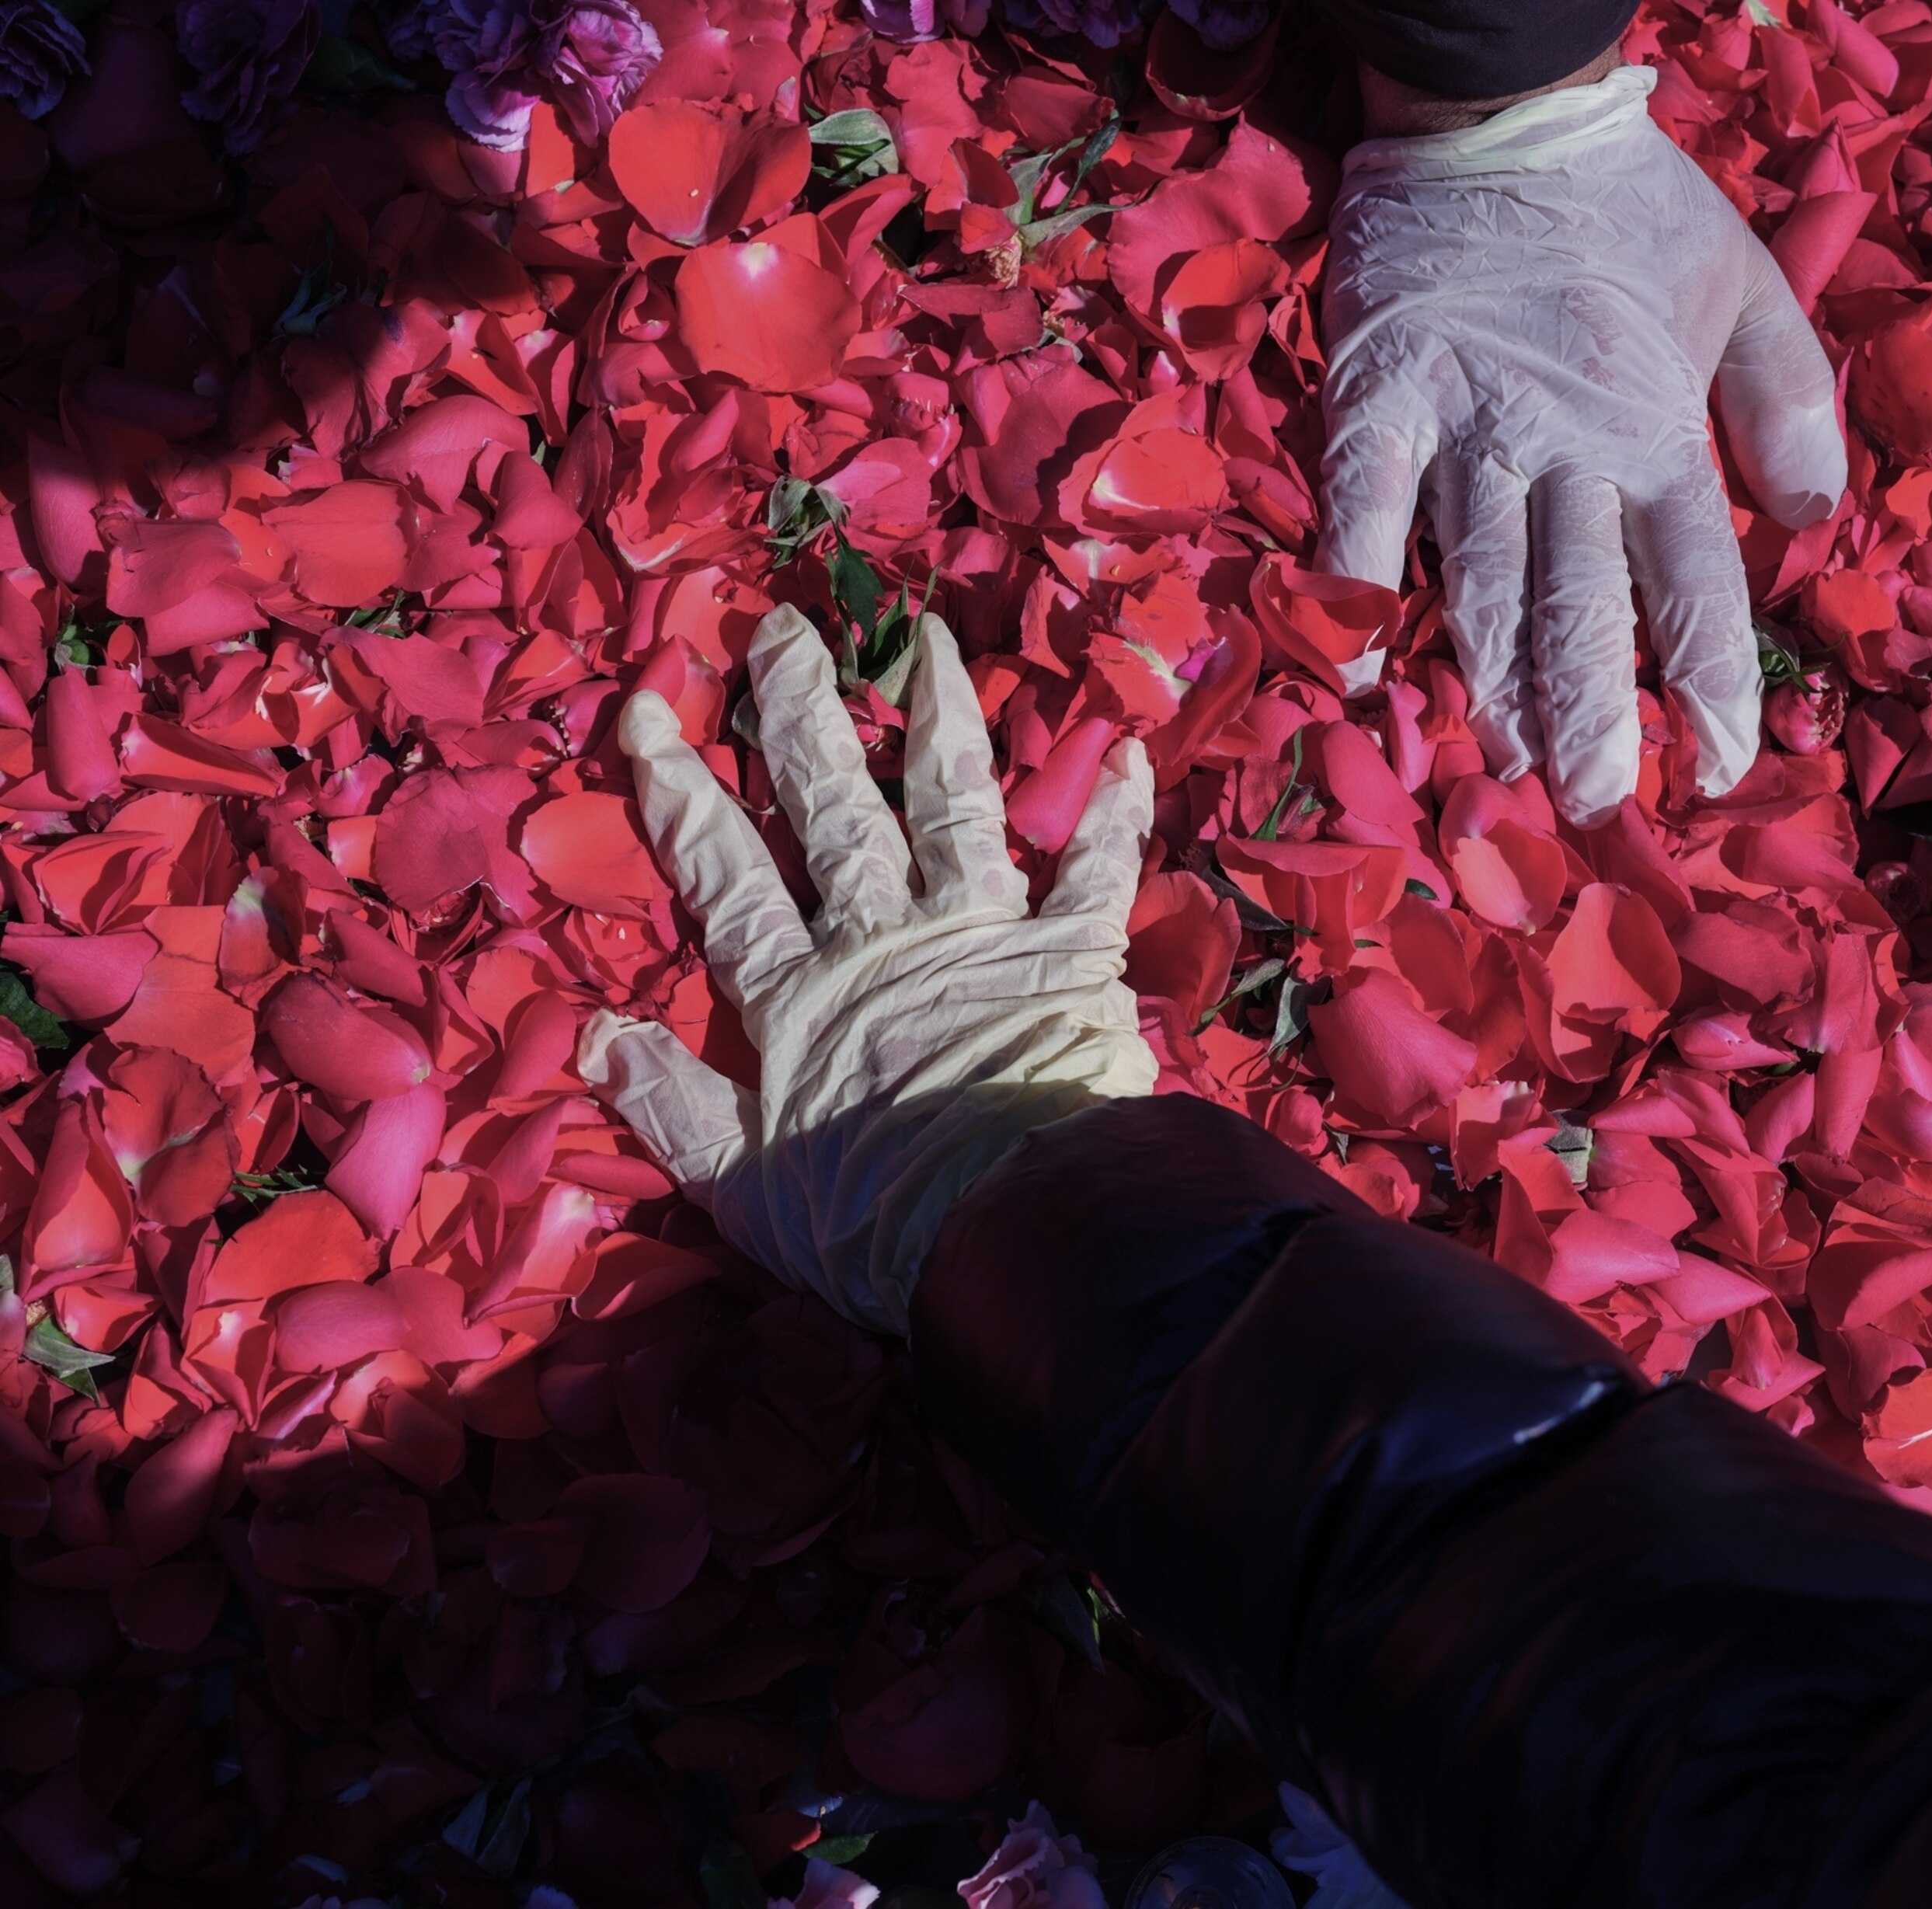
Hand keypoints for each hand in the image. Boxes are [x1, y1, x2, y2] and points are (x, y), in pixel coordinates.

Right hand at [579, 606, 1156, 1335]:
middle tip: (780, 630)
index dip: (681, 792)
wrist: (1015, 1235)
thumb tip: (590, 1035)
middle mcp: (885, 935)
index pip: (724, 871)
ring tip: (931, 640)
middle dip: (800, 714)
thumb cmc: (873, 1224)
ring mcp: (984, 931)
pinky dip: (1113, 813)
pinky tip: (1124, 752)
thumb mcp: (741, 1185)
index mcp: (797, 992)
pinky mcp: (1075, 952)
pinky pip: (1098, 869)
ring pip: (956, 801)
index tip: (650, 709)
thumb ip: (668, 1103)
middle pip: (834, 804)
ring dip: (942, 718)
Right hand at [1317, 64, 1846, 822]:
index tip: (1722, 768)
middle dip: (1594, 718)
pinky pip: (1360, 514)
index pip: (1693, 586)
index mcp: (1657, 432)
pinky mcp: (1376, 404)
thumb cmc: (1629, 214)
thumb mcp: (1745, 288)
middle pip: (1581, 608)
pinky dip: (1355, 593)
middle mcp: (1566, 450)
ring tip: (1507, 766)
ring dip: (1493, 684)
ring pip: (1479, 580)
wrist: (1498, 115)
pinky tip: (1354, 673)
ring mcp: (1463, 432)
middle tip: (1599, 808)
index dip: (1709, 687)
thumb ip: (1791, 405)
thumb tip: (1818, 526)